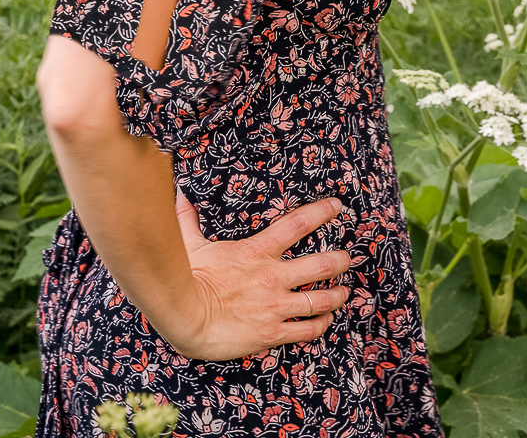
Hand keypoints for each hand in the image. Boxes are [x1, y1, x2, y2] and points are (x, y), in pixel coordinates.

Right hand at [162, 191, 350, 360]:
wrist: (187, 318)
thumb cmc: (188, 279)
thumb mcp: (190, 244)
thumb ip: (189, 219)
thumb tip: (179, 194)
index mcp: (257, 251)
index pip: (297, 224)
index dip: (321, 213)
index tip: (337, 207)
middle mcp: (273, 276)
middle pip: (320, 264)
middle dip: (339, 260)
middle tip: (347, 259)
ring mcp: (276, 306)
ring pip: (320, 299)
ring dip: (337, 295)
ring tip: (345, 292)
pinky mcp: (273, 332)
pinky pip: (307, 330)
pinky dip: (321, 324)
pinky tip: (327, 321)